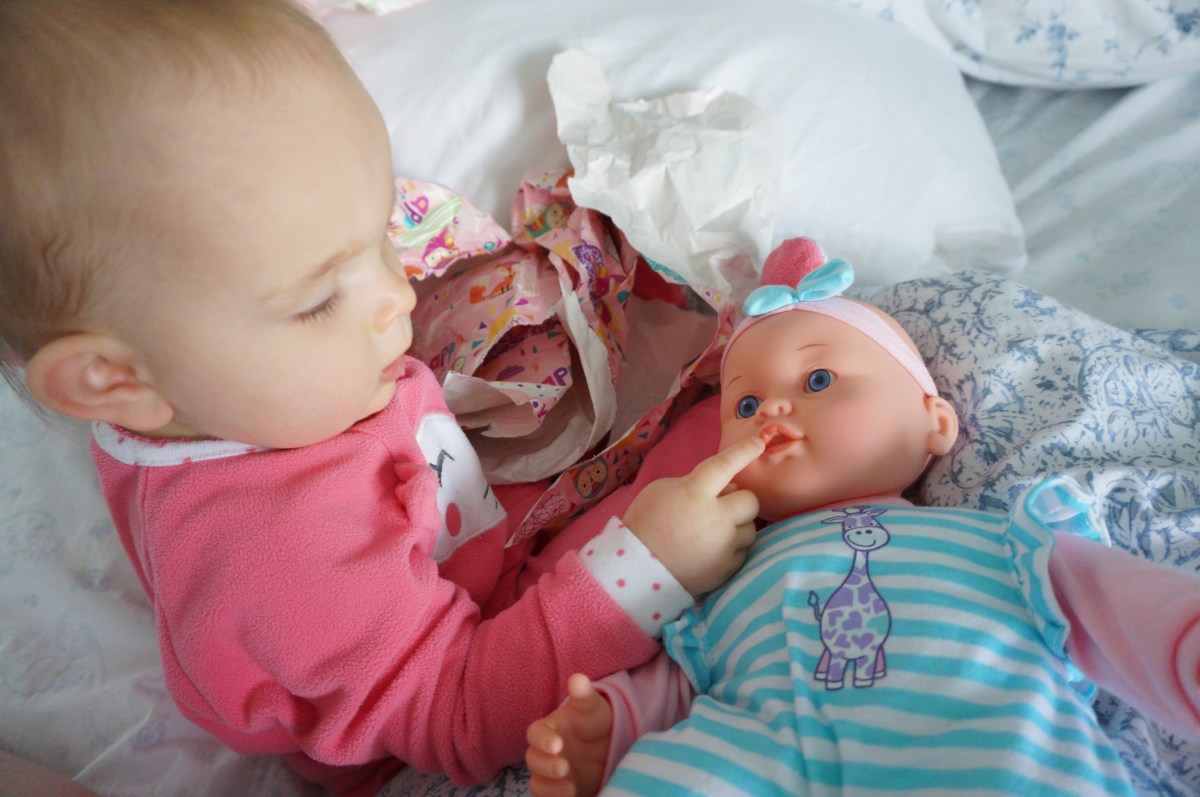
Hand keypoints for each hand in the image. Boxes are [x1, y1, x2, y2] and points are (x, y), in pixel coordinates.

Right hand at [526, 674, 612, 796]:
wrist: (607, 746)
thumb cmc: (594, 722)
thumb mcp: (593, 708)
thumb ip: (584, 695)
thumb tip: (578, 678)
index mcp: (549, 729)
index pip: (535, 733)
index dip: (542, 739)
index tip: (557, 744)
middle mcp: (544, 752)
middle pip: (533, 760)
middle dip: (545, 765)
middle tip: (564, 767)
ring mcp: (550, 774)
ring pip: (537, 784)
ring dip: (549, 788)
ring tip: (570, 788)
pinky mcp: (558, 791)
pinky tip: (572, 796)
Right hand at [621, 435, 763, 595]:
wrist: (635, 568)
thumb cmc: (645, 522)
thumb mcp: (663, 490)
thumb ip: (695, 484)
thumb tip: (728, 489)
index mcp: (696, 493)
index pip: (725, 465)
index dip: (744, 451)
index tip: (758, 443)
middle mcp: (716, 518)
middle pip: (750, 500)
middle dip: (739, 501)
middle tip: (722, 507)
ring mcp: (723, 545)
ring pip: (751, 528)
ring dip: (737, 526)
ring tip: (714, 533)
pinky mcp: (726, 568)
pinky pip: (744, 552)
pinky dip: (732, 548)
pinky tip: (713, 550)